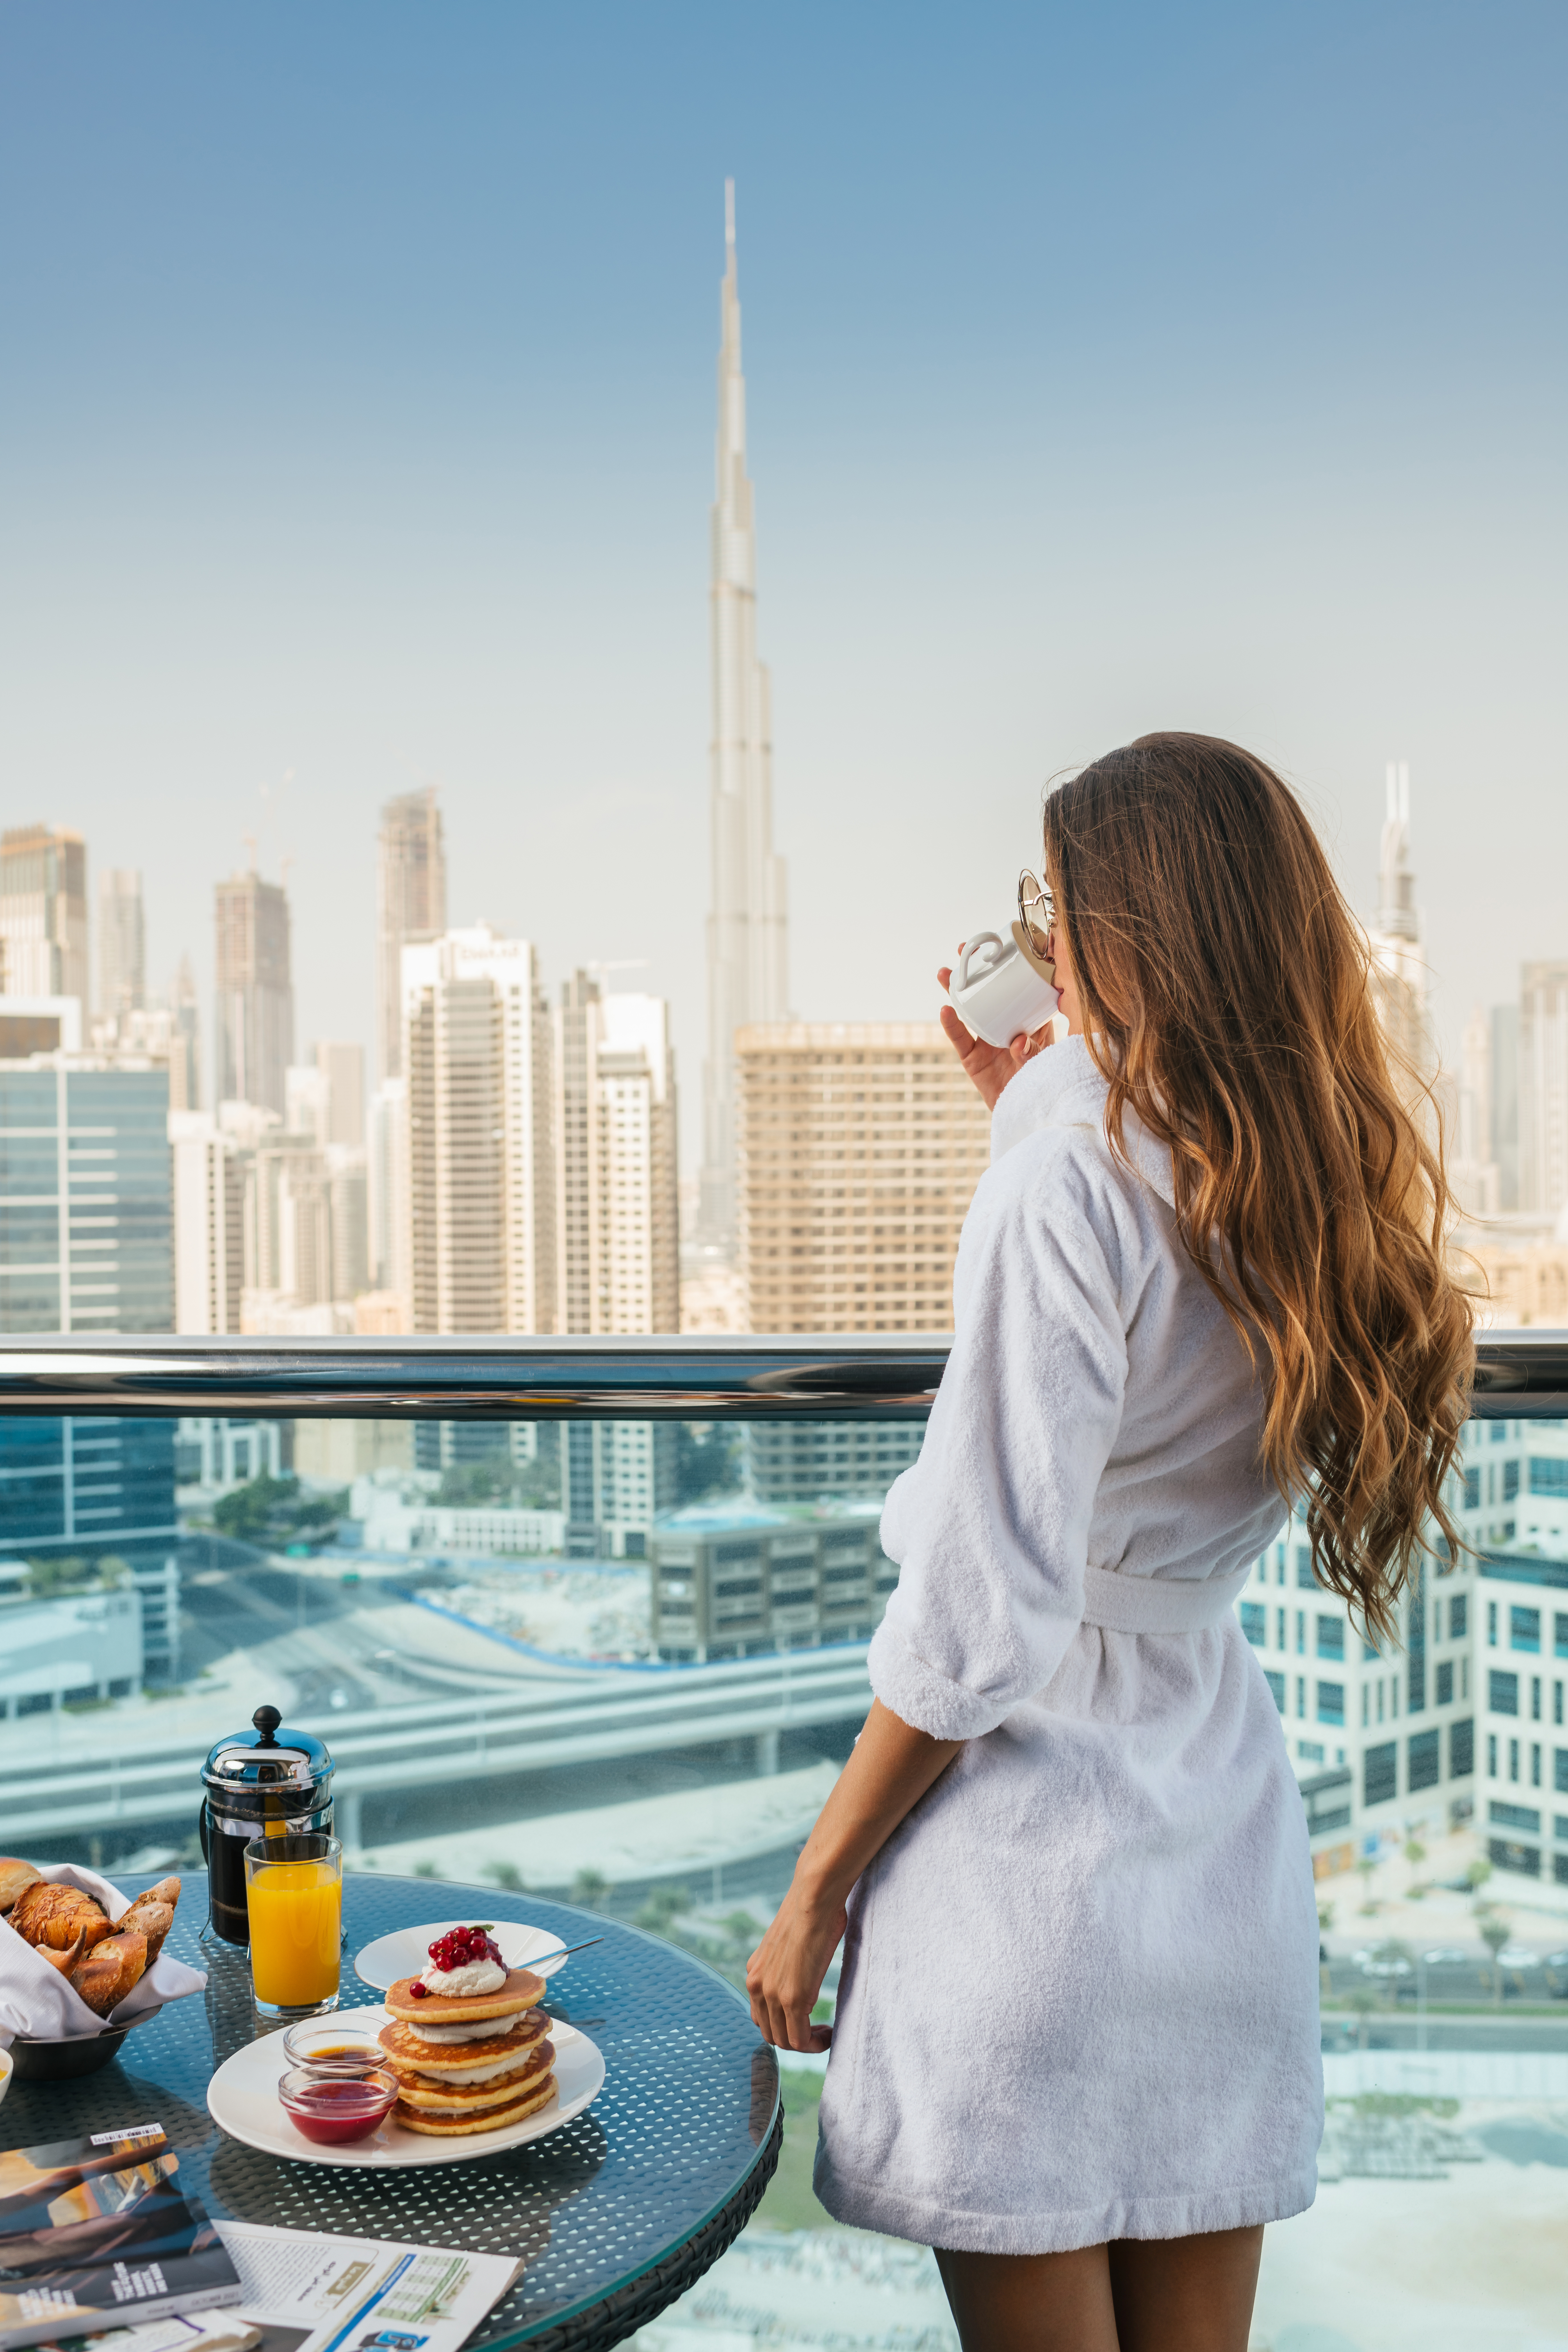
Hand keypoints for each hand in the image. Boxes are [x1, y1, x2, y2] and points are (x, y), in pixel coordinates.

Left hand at [746, 1875, 845, 2051]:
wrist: (814, 1897)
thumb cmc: (811, 1911)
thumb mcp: (789, 1943)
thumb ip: (787, 1963)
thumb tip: (803, 1969)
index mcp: (754, 1971)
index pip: (761, 2015)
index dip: (784, 2025)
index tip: (806, 2021)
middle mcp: (756, 1985)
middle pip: (769, 2032)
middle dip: (794, 2038)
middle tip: (817, 2031)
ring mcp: (772, 1993)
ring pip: (783, 2041)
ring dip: (805, 2044)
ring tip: (824, 2034)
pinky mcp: (791, 1998)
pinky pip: (798, 2040)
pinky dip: (814, 2045)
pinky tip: (828, 2035)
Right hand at [938, 959, 1055, 1110]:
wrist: (1030, 1114)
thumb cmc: (1044, 1083)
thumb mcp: (1045, 1064)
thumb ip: (1033, 1053)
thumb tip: (1018, 1041)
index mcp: (1030, 1020)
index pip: (1021, 988)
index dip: (1011, 966)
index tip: (1003, 945)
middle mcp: (1005, 1026)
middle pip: (988, 992)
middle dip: (975, 970)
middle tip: (964, 949)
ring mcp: (987, 1041)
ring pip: (969, 1010)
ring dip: (956, 991)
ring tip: (945, 973)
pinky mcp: (973, 1059)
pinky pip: (961, 1039)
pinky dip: (952, 1026)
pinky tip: (945, 1011)